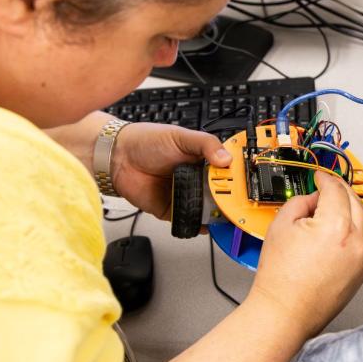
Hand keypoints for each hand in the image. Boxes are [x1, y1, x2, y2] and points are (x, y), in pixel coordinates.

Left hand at [111, 122, 231, 217]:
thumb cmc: (146, 140)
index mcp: (202, 160)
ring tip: (225, 217)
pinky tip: (206, 225)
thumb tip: (226, 158)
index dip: (236, 180)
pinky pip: (188, 221)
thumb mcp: (181, 136)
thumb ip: (206, 145)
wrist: (117, 156)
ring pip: (206, 210)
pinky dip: (197, 226)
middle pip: (219, 194)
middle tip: (237, 204)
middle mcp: (195, 179)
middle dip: (229, 201)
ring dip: (216, 215)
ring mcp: (184, 195)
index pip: (226, 172)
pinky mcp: (171, 210)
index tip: (245, 186)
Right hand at [247, 171, 362, 337]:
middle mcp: (356, 241)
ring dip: (355, 205)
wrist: (285, 312)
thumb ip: (300, 203)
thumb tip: (313, 199)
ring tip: (340, 204)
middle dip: (339, 190)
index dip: (325, 179)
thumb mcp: (281, 226)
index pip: (335, 190)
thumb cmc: (280, 279)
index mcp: (336, 226)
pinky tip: (350, 225)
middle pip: (354, 200)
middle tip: (326, 188)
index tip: (319, 178)